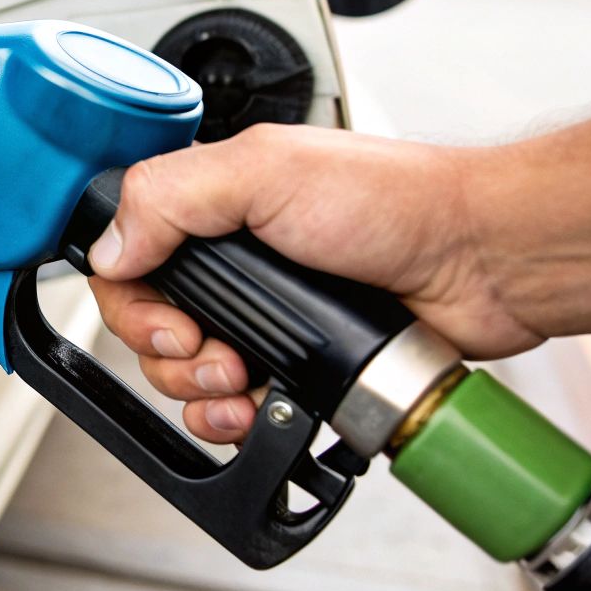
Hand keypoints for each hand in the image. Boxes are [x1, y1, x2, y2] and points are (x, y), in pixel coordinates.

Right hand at [86, 124, 541, 442]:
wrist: (482, 263)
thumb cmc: (397, 201)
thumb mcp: (265, 171)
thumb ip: (171, 197)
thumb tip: (108, 247)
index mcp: (215, 206)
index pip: (127, 261)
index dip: (132, 302)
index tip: (169, 319)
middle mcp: (235, 263)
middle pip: (149, 328)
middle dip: (168, 354)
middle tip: (209, 352)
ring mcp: (265, 318)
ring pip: (187, 377)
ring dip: (200, 393)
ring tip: (242, 383)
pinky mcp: (298, 367)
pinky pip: (236, 410)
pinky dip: (235, 420)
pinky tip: (259, 409)